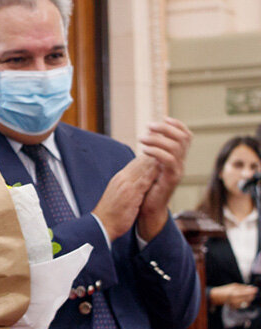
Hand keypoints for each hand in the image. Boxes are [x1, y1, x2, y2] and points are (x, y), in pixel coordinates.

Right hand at [91, 155, 158, 239]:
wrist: (101, 225)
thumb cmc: (110, 214)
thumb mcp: (117, 196)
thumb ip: (126, 187)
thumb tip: (136, 184)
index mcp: (119, 179)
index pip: (134, 163)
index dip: (147, 157)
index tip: (159, 152)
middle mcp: (122, 179)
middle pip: (139, 162)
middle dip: (153, 155)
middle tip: (166, 148)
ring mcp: (126, 185)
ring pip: (143, 168)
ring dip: (155, 160)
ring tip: (168, 153)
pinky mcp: (131, 193)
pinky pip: (145, 180)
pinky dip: (154, 173)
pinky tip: (163, 168)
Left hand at [137, 118, 192, 238]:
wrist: (147, 210)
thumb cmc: (146, 187)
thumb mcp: (150, 165)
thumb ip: (154, 152)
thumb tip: (150, 135)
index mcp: (176, 158)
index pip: (186, 136)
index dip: (177, 125)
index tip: (163, 118)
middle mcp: (180, 163)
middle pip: (183, 137)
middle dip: (166, 128)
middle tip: (149, 126)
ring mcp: (178, 171)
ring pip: (176, 146)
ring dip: (158, 139)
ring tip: (142, 139)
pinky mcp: (171, 179)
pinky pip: (168, 160)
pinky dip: (156, 151)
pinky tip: (144, 150)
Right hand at [209, 283, 257, 308]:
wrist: (217, 296)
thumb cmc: (225, 289)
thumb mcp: (233, 285)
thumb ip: (242, 287)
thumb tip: (251, 287)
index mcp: (234, 292)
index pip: (246, 292)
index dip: (252, 291)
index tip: (256, 289)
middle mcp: (235, 298)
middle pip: (248, 298)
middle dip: (252, 295)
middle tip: (253, 293)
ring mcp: (235, 303)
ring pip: (247, 303)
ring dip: (249, 299)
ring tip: (247, 296)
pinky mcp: (235, 307)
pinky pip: (243, 306)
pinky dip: (244, 303)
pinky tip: (242, 300)